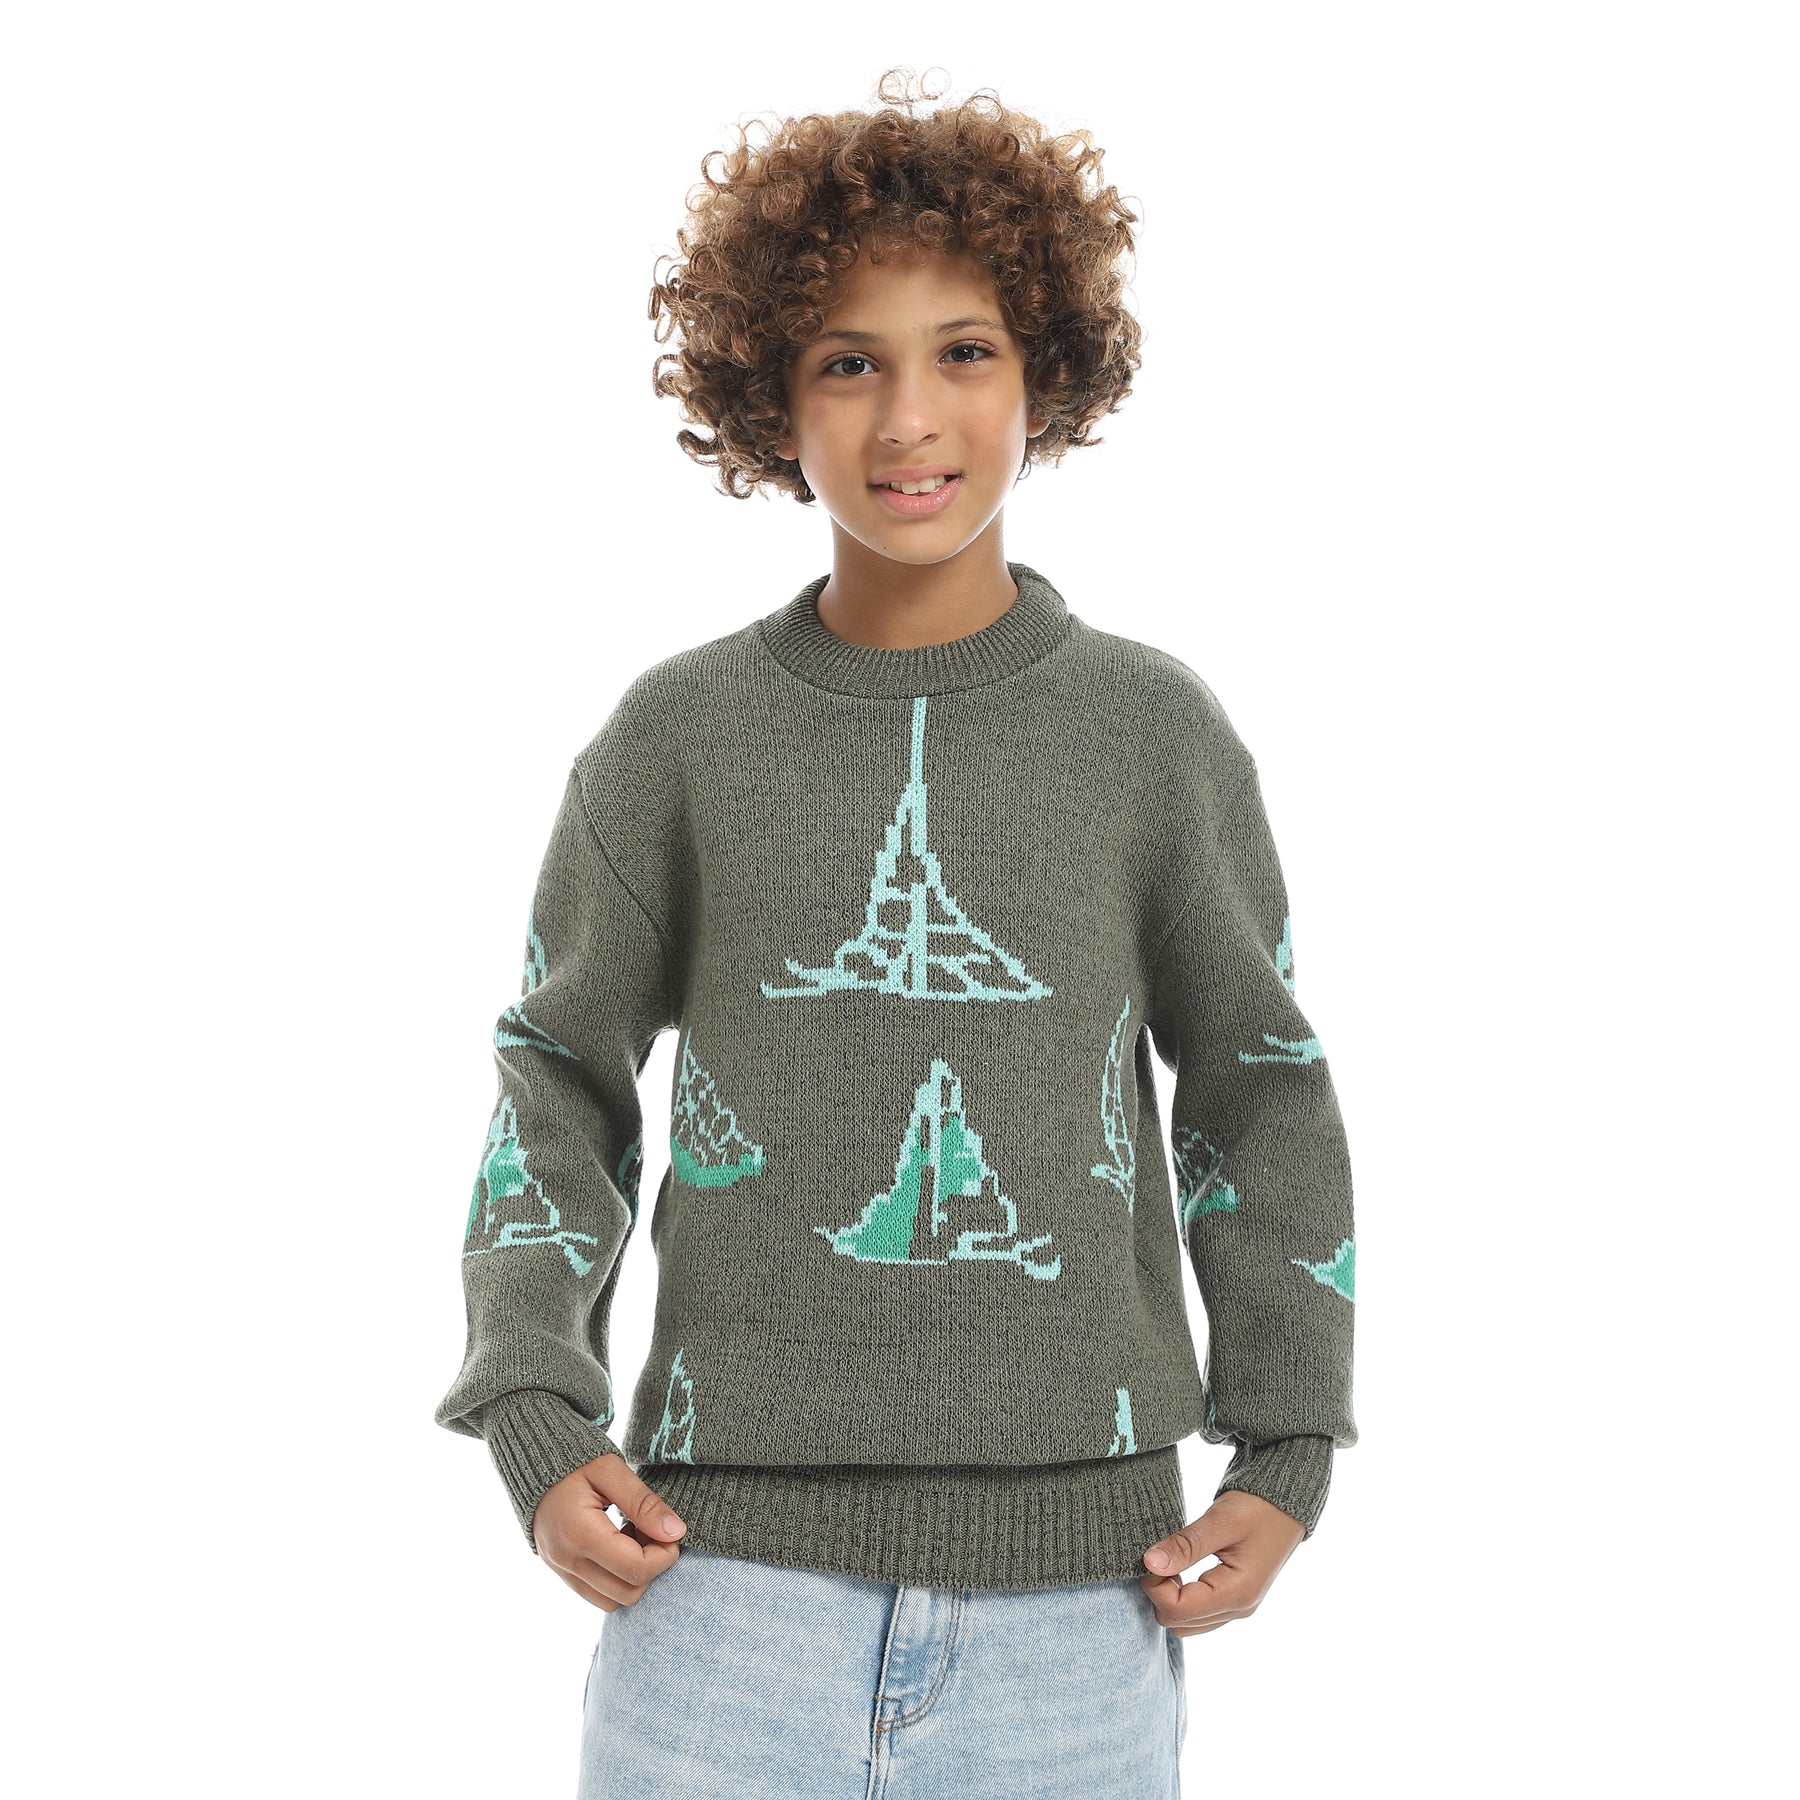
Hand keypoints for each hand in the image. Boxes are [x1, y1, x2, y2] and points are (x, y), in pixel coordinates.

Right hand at [532, 1452, 688, 1611]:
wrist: (532, 1460)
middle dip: (652, 1566)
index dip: (664, 1555)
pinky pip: (596, 1595)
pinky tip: (619, 1543)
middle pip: (627, 1592)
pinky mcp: (560, 1571)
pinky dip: (616, 1578)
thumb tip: (676, 1532)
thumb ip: (643, 1503)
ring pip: (612, 1601)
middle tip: (653, 1531)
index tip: (671, 1531)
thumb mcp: (611, 1469)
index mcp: (580, 1533)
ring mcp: (560, 1569)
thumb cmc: (574, 1460)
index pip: (635, 1569)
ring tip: (634, 1536)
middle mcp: (566, 1560)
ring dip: (634, 1575)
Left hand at [1139, 1489, 1304, 1635]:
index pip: (1178, 1610)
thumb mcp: (1219, 1521)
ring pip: (1186, 1624)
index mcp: (1237, 1593)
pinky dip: (1182, 1599)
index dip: (1154, 1585)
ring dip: (1170, 1598)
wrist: (1285, 1504)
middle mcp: (1239, 1609)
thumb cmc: (1257, 1507)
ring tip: (1172, 1563)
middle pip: (1178, 1623)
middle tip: (1160, 1558)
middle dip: (1160, 1593)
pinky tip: (1181, 1571)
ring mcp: (1238, 1608)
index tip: (1149, 1556)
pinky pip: (1198, 1616)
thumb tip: (1149, 1563)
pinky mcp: (1235, 1601)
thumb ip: (1185, 1545)